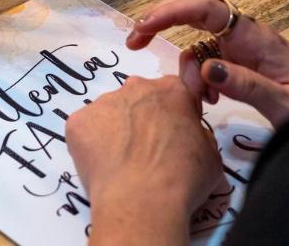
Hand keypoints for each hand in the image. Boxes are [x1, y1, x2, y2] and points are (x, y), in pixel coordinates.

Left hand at [66, 76, 224, 241]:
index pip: (174, 95)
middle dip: (143, 121)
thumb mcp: (211, 155)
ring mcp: (101, 102)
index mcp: (172, 90)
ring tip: (123, 165)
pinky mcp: (76, 121)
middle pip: (139, 100)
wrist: (141, 200)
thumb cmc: (184, 178)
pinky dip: (93, 146)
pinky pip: (87, 130)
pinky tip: (104, 167)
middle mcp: (135, 87)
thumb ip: (197, 134)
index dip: (174, 117)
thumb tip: (185, 135)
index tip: (173, 139)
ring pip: (110, 114)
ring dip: (116, 132)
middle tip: (147, 154)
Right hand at [127, 0, 288, 126]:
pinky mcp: (238, 59)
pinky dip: (197, 76)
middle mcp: (244, 33)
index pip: (206, 8)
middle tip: (134, 41)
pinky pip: (205, 57)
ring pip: (195, 38)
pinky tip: (207, 99)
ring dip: (186, 65)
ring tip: (196, 99)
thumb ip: (248, 86)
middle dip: (161, 20)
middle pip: (192, 9)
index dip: (171, 10)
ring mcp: (240, 45)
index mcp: (255, 36)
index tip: (144, 26)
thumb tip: (207, 68)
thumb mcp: (287, 106)